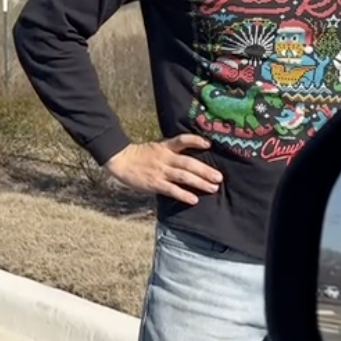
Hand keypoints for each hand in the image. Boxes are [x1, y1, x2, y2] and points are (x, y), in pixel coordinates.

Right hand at [105, 135, 222, 205]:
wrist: (122, 161)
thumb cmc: (142, 156)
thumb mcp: (158, 148)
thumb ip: (172, 152)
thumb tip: (191, 160)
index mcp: (166, 147)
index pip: (182, 140)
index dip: (195, 141)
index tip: (208, 144)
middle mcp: (165, 158)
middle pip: (188, 163)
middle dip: (205, 170)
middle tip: (219, 177)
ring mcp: (161, 171)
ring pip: (183, 176)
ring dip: (199, 183)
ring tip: (213, 188)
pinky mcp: (155, 183)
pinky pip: (172, 190)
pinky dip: (184, 195)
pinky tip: (194, 200)